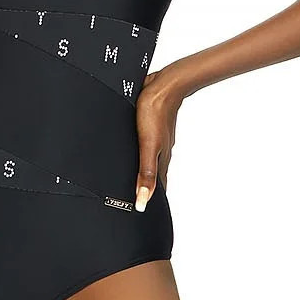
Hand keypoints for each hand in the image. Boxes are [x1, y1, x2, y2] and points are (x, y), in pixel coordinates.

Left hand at [133, 64, 186, 210]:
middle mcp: (160, 152)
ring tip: (137, 185)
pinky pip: (146, 148)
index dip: (149, 202)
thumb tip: (143, 201)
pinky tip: (136, 155)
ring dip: (145, 174)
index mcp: (160, 160)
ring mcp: (157, 140)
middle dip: (146, 191)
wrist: (164, 84)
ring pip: (150, 162)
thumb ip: (146, 173)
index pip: (156, 188)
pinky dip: (141, 157)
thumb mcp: (148, 146)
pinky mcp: (151, 129)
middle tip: (138, 203)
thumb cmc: (155, 112)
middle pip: (153, 177)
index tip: (143, 214)